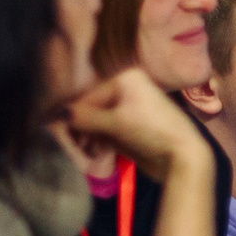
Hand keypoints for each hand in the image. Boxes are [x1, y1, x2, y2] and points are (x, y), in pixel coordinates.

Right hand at [62, 69, 204, 179]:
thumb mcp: (116, 122)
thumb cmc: (152, 131)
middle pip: (91, 108)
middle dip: (80, 128)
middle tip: (70, 145)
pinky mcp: (130, 129)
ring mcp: (129, 110)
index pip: (88, 96)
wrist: (183, 156)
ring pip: (96, 122)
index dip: (71, 115)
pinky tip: (93, 154)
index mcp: (126, 79)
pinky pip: (105, 133)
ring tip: (83, 152)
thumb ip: (83, 117)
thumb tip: (52, 114)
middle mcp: (127, 90)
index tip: (54, 131)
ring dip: (87, 138)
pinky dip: (97, 143)